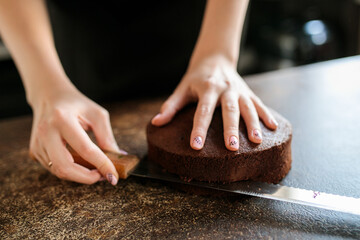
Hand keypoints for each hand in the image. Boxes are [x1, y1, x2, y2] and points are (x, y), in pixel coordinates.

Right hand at [29, 84, 123, 184]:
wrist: (49, 96)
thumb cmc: (76, 103)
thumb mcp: (97, 114)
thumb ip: (107, 137)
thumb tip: (119, 156)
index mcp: (62, 119)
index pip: (85, 149)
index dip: (101, 165)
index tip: (113, 176)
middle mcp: (46, 132)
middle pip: (65, 167)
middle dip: (87, 178)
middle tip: (102, 175)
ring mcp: (37, 143)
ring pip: (58, 171)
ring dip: (79, 176)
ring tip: (95, 170)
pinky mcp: (35, 151)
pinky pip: (54, 168)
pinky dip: (70, 171)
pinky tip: (81, 164)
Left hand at [152, 56, 277, 150]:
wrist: (215, 58)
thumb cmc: (196, 77)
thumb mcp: (182, 88)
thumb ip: (171, 106)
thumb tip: (156, 123)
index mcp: (207, 88)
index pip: (202, 111)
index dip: (198, 129)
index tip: (196, 146)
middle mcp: (225, 89)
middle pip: (229, 110)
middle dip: (231, 129)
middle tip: (232, 148)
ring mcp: (239, 90)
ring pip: (247, 107)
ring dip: (253, 124)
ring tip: (256, 141)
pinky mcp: (248, 92)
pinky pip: (259, 104)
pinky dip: (267, 115)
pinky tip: (273, 128)